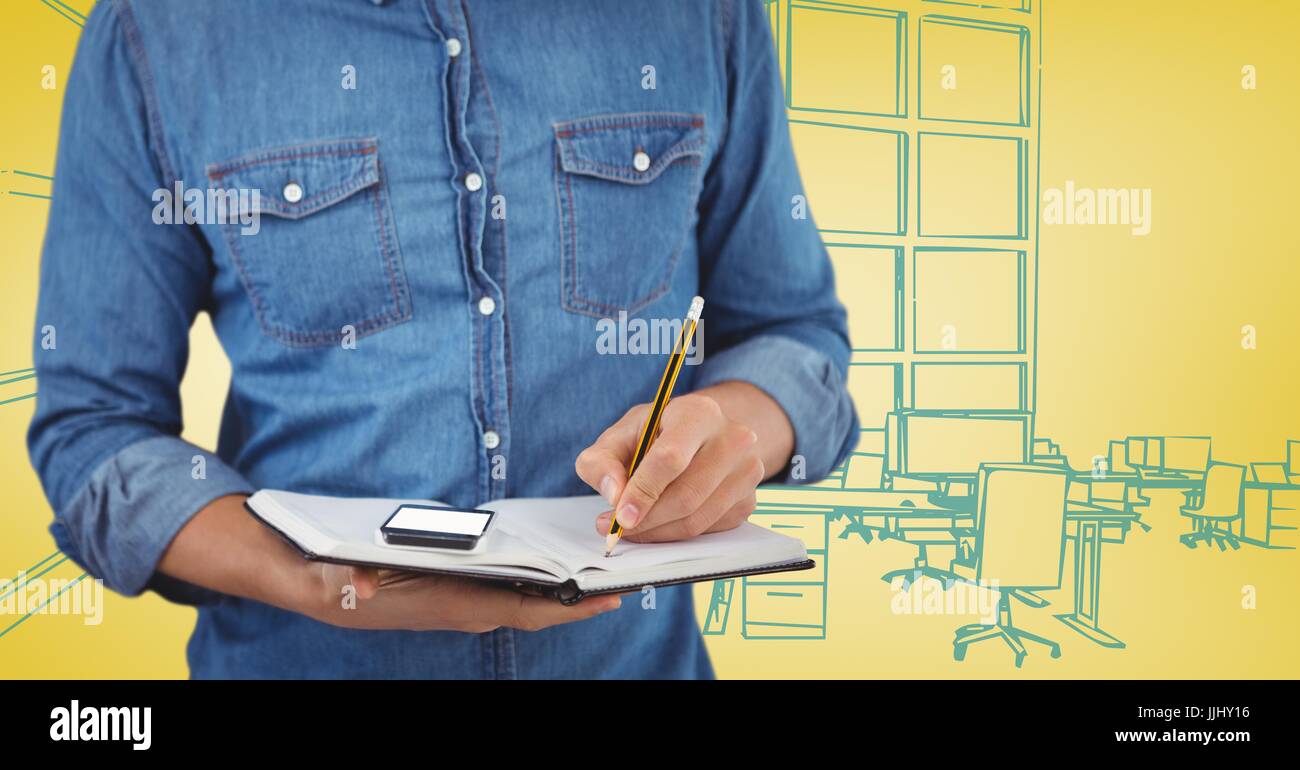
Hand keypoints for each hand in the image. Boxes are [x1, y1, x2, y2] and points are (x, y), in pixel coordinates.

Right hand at [307, 563, 620, 631]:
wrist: (326, 589)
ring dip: (562, 593)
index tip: (606, 599)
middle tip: (622, 580)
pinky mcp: (463, 595)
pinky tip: (555, 567)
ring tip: (599, 570)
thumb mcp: (348, 573)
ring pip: (528, 603)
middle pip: (538, 610)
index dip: (567, 609)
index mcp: (454, 605)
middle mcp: (468, 610)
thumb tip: (361, 582)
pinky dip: (539, 584)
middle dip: (580, 601)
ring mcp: (467, 605)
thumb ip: (356, 578)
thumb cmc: (344, 576)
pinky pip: (512, 594)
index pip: (523, 611)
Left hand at [575, 389, 771, 542]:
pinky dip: (677, 534)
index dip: (643, 491)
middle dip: (647, 520)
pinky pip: (708, 530)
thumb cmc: (656, 434)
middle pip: (686, 495)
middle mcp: (733, 439)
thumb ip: (601, 461)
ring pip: (697, 519)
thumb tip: (614, 495)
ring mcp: (747, 471)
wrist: (703, 434)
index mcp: (698, 413)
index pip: (671, 458)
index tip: (620, 516)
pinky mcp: (749, 500)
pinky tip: (660, 523)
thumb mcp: (621, 435)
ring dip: (658, 532)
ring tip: (632, 526)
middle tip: (617, 528)